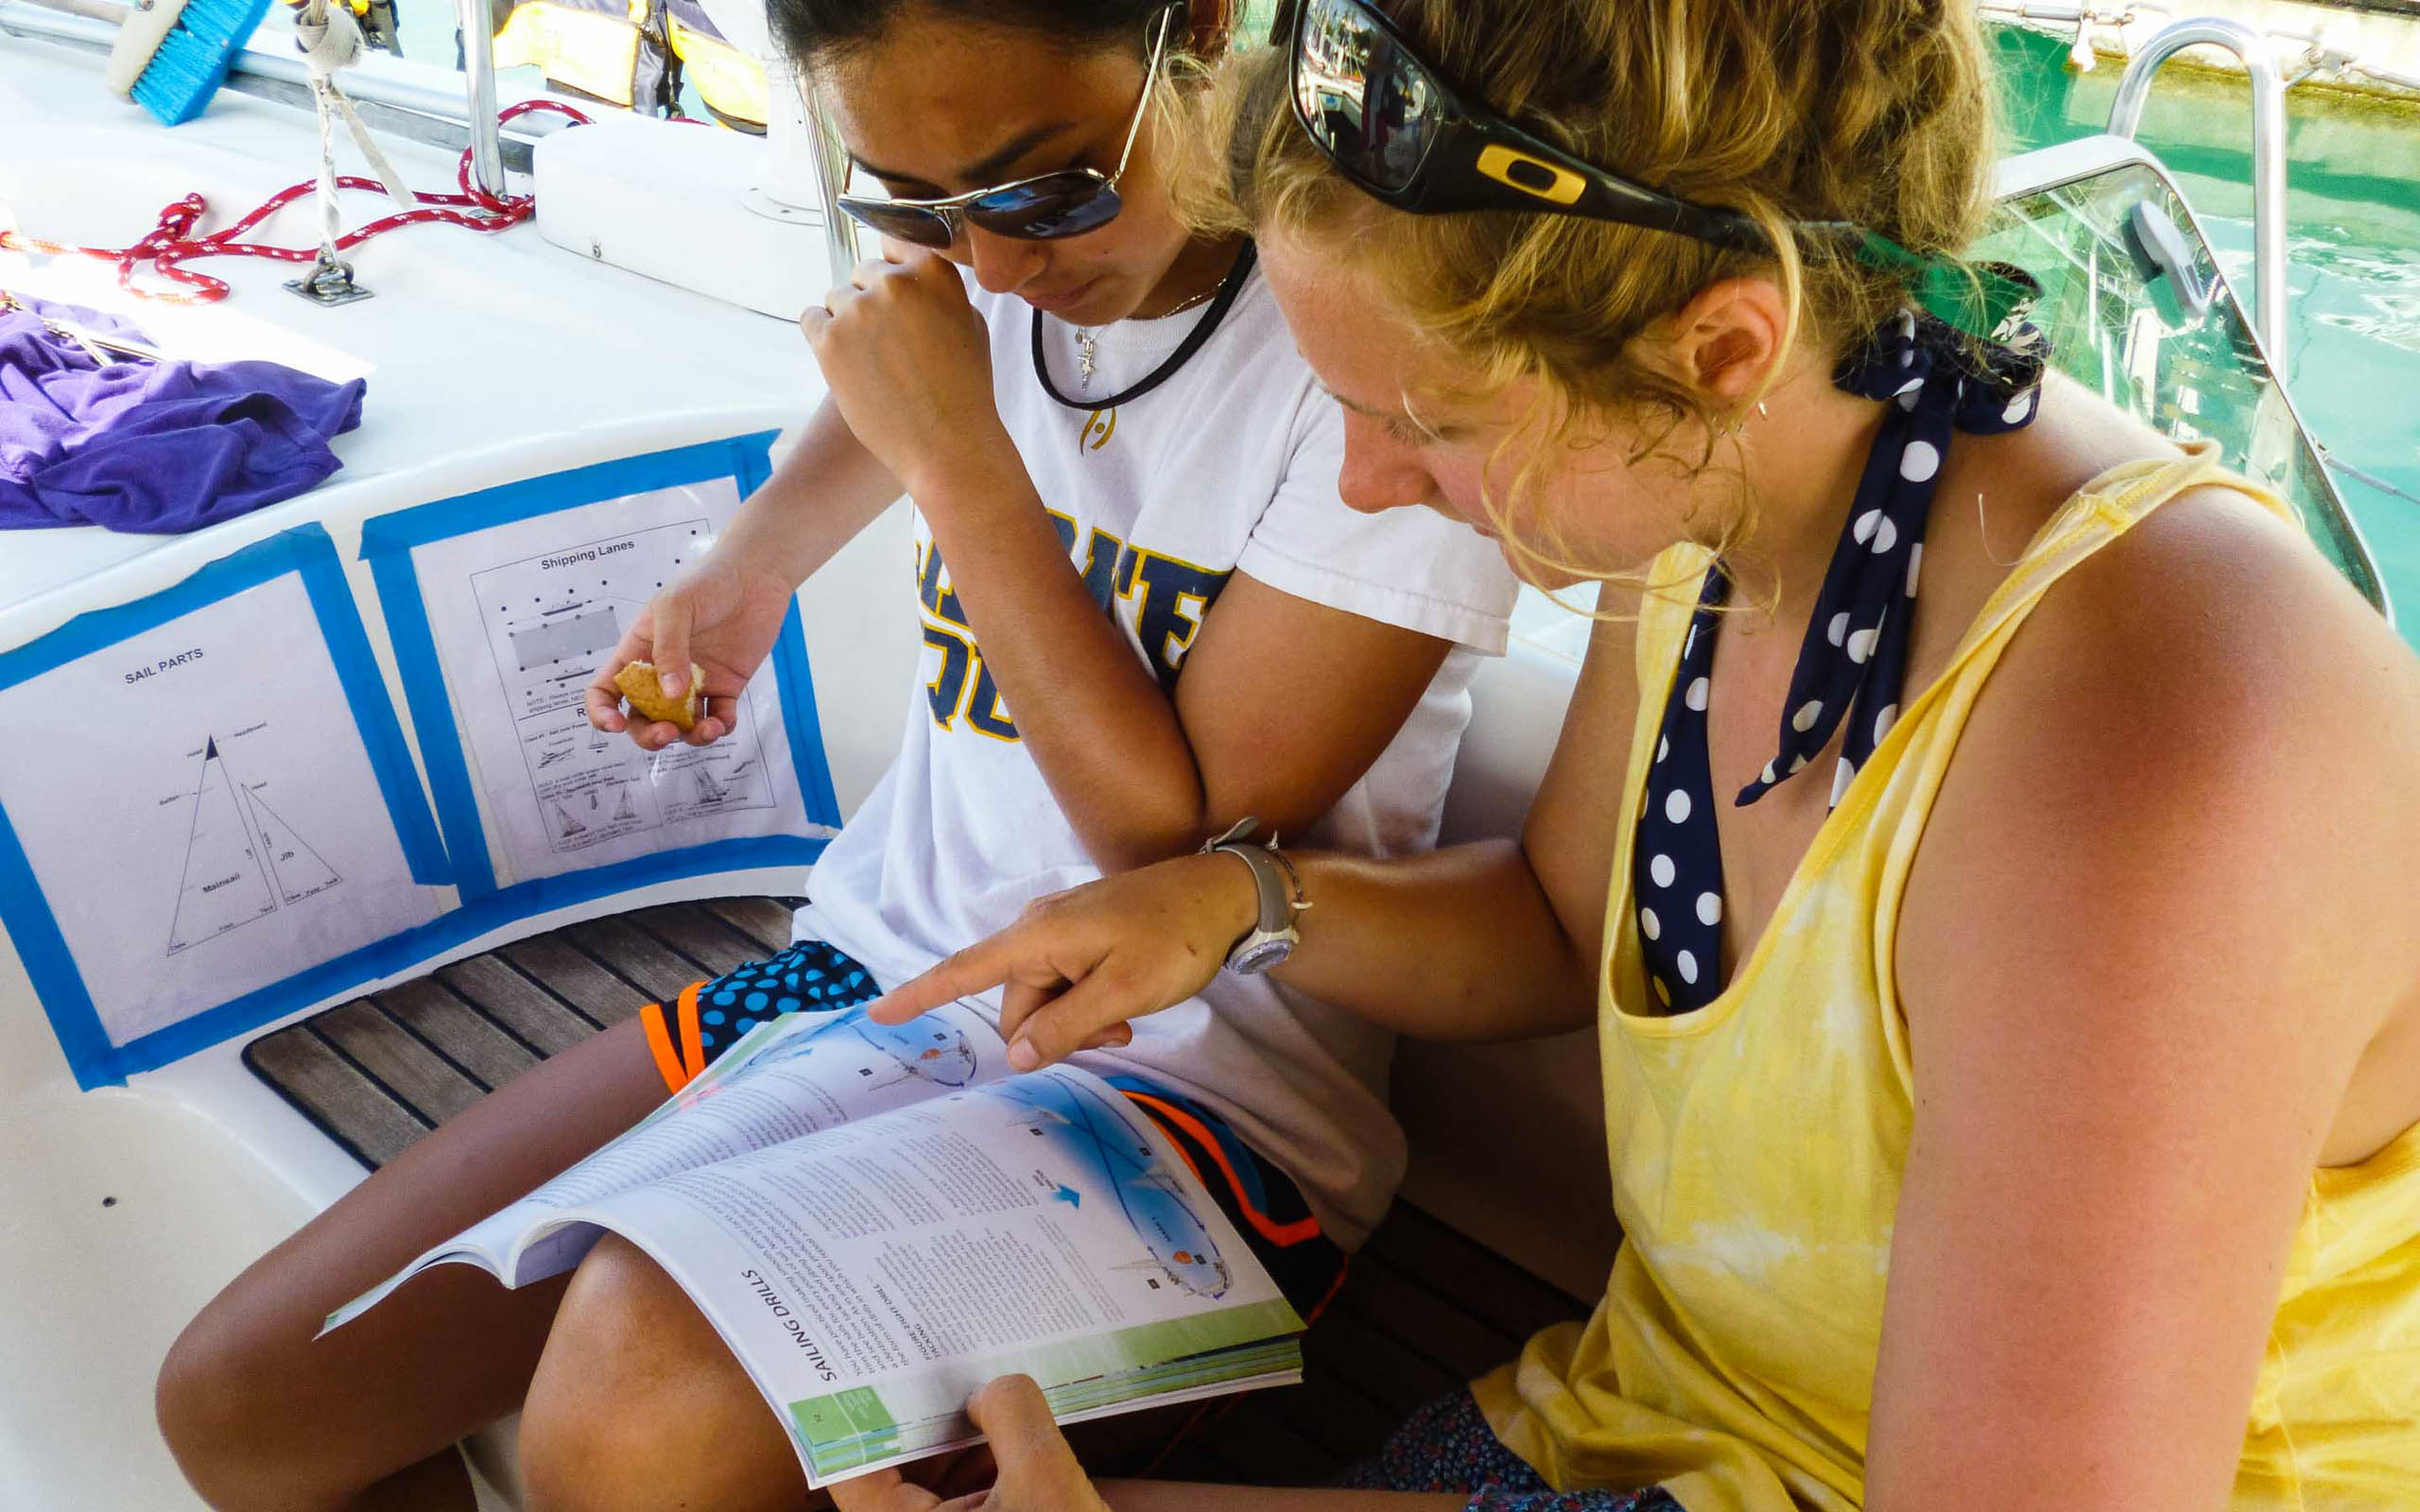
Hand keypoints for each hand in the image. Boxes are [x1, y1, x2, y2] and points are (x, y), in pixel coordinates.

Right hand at [584, 550, 796, 750]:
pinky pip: (718, 718)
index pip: (606, 690)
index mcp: (638, 653)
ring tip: (708, 729)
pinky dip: (720, 727)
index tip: (614, 725)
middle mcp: (662, 673)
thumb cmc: (707, 582)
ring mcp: (694, 683)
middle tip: (667, 732)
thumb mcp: (675, 607)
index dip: (602, 713)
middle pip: (643, 719)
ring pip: (682, 726)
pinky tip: (723, 721)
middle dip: (650, 735)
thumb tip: (668, 694)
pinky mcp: (726, 687)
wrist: (755, 575)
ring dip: (690, 737)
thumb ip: (669, 649)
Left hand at [800, 250, 1013, 498]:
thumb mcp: (970, 324)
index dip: (893, 267)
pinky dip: (823, 338)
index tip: (895, 292)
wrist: (946, 445)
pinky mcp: (829, 340)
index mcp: (933, 271)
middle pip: (862, 272)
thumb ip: (937, 291)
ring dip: (847, 322)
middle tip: (888, 343)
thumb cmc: (964, 391)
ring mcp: (859, 309)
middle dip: (871, 300)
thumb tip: (905, 276)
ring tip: (873, 362)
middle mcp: (894, 282)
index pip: (894, 241)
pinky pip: (811, 319)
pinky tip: (848, 364)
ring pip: (836, 298)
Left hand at [828, 1375, 1112, 1511]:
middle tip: (930, 1364)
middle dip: (915, 1416)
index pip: (854, 1466)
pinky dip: (970, 1471)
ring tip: (971, 1394)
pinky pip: (950, 1505)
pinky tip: (998, 1437)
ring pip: (920, 1486)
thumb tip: (988, 1392)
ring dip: (947, 1442)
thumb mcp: (1048, 1482)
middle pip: (888, 1470)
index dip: (862, 1409)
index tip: (874, 1366)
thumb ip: (1014, 1416)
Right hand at [867, 851, 1259, 1069]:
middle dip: (1053, 1030)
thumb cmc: (1178, 938)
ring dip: (1077, 1019)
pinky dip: (1088, 1002)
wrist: (1227, 896)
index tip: (876, 1014)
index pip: (963, 971)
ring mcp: (1064, 929)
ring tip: (1128, 1019)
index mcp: (1039, 936)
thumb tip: (1017, 1055)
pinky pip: (1067, 981)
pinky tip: (1125, 1006)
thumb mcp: (1125, 990)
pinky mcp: (1086, 933)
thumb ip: (1068, 1025)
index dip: (919, 996)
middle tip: (1116, 1032)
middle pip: (1017, 1002)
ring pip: (1045, 998)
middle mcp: (1040, 927)